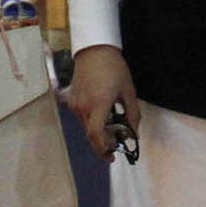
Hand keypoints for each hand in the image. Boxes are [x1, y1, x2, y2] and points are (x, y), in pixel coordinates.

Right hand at [64, 46, 141, 161]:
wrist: (94, 50)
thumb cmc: (113, 68)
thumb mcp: (128, 91)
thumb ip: (132, 114)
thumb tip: (134, 133)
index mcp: (98, 104)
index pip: (96, 135)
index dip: (104, 149)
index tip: (112, 156)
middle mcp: (83, 107)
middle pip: (90, 135)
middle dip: (102, 144)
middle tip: (114, 147)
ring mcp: (75, 104)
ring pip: (85, 127)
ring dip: (97, 132)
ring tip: (111, 126)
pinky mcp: (70, 100)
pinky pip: (81, 117)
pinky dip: (91, 122)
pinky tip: (101, 114)